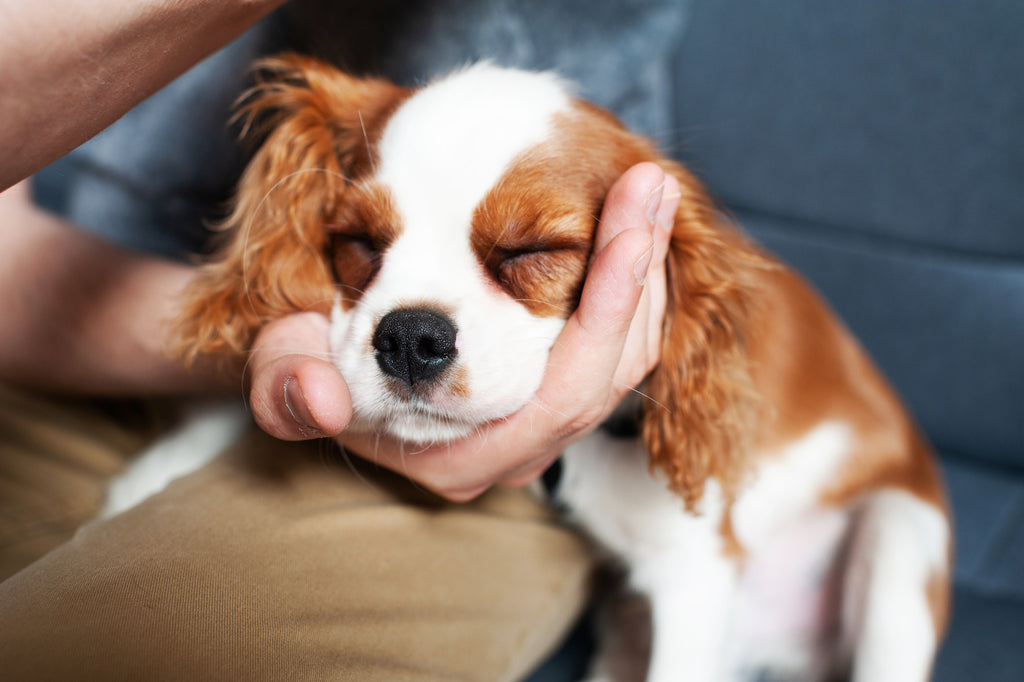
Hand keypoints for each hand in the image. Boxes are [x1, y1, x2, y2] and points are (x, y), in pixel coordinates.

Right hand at [247, 162, 678, 500]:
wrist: (321, 362)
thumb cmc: (305, 360)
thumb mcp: (280, 365)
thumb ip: (287, 387)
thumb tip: (322, 402)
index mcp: (459, 455)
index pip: (561, 394)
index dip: (605, 308)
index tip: (628, 219)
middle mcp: (512, 452)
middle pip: (610, 375)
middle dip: (639, 274)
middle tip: (651, 184)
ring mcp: (535, 428)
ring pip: (622, 361)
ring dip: (644, 273)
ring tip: (650, 191)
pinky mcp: (548, 395)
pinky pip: (613, 346)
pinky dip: (629, 286)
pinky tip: (635, 226)